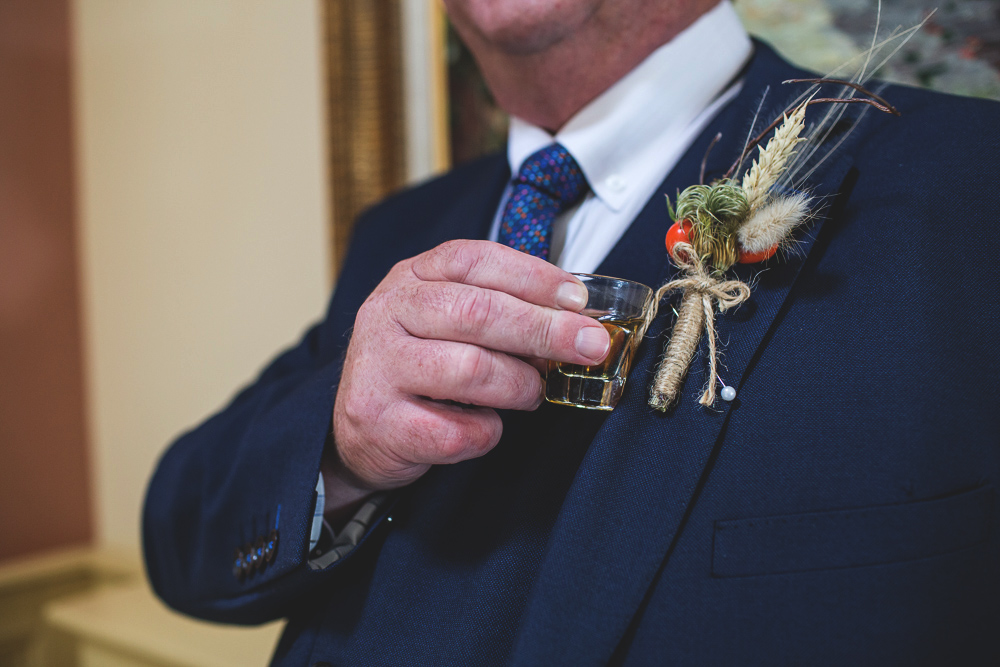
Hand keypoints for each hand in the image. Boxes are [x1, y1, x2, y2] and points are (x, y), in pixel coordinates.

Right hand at [325, 240, 609, 504]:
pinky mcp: (380, 422)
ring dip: (519, 386)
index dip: (533, 277)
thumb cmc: (419, 367)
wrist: (354, 431)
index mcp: (410, 277)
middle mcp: (387, 313)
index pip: (474, 260)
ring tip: (531, 393)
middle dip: (545, 330)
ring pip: (470, 370)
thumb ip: (499, 308)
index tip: (578, 300)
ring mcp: (378, 368)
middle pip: (478, 312)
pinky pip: (455, 430)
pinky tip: (486, 427)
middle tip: (590, 346)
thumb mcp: (445, 319)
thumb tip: (577, 318)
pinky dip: (486, 432)